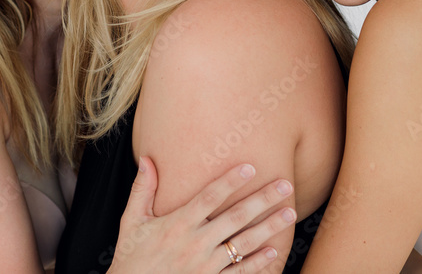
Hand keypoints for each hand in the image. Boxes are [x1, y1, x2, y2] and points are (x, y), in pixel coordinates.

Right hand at [108, 157, 296, 273]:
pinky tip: (274, 251)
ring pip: (243, 244)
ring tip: (290, 212)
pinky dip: (258, 263)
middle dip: (262, 200)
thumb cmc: (132, 257)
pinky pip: (239, 272)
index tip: (250, 167)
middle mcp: (195, 244)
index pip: (208, 197)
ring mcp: (205, 266)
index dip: (229, 181)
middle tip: (285, 185)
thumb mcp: (132, 221)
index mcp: (177, 224)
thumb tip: (146, 158)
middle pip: (235, 218)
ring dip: (269, 228)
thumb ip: (142, 190)